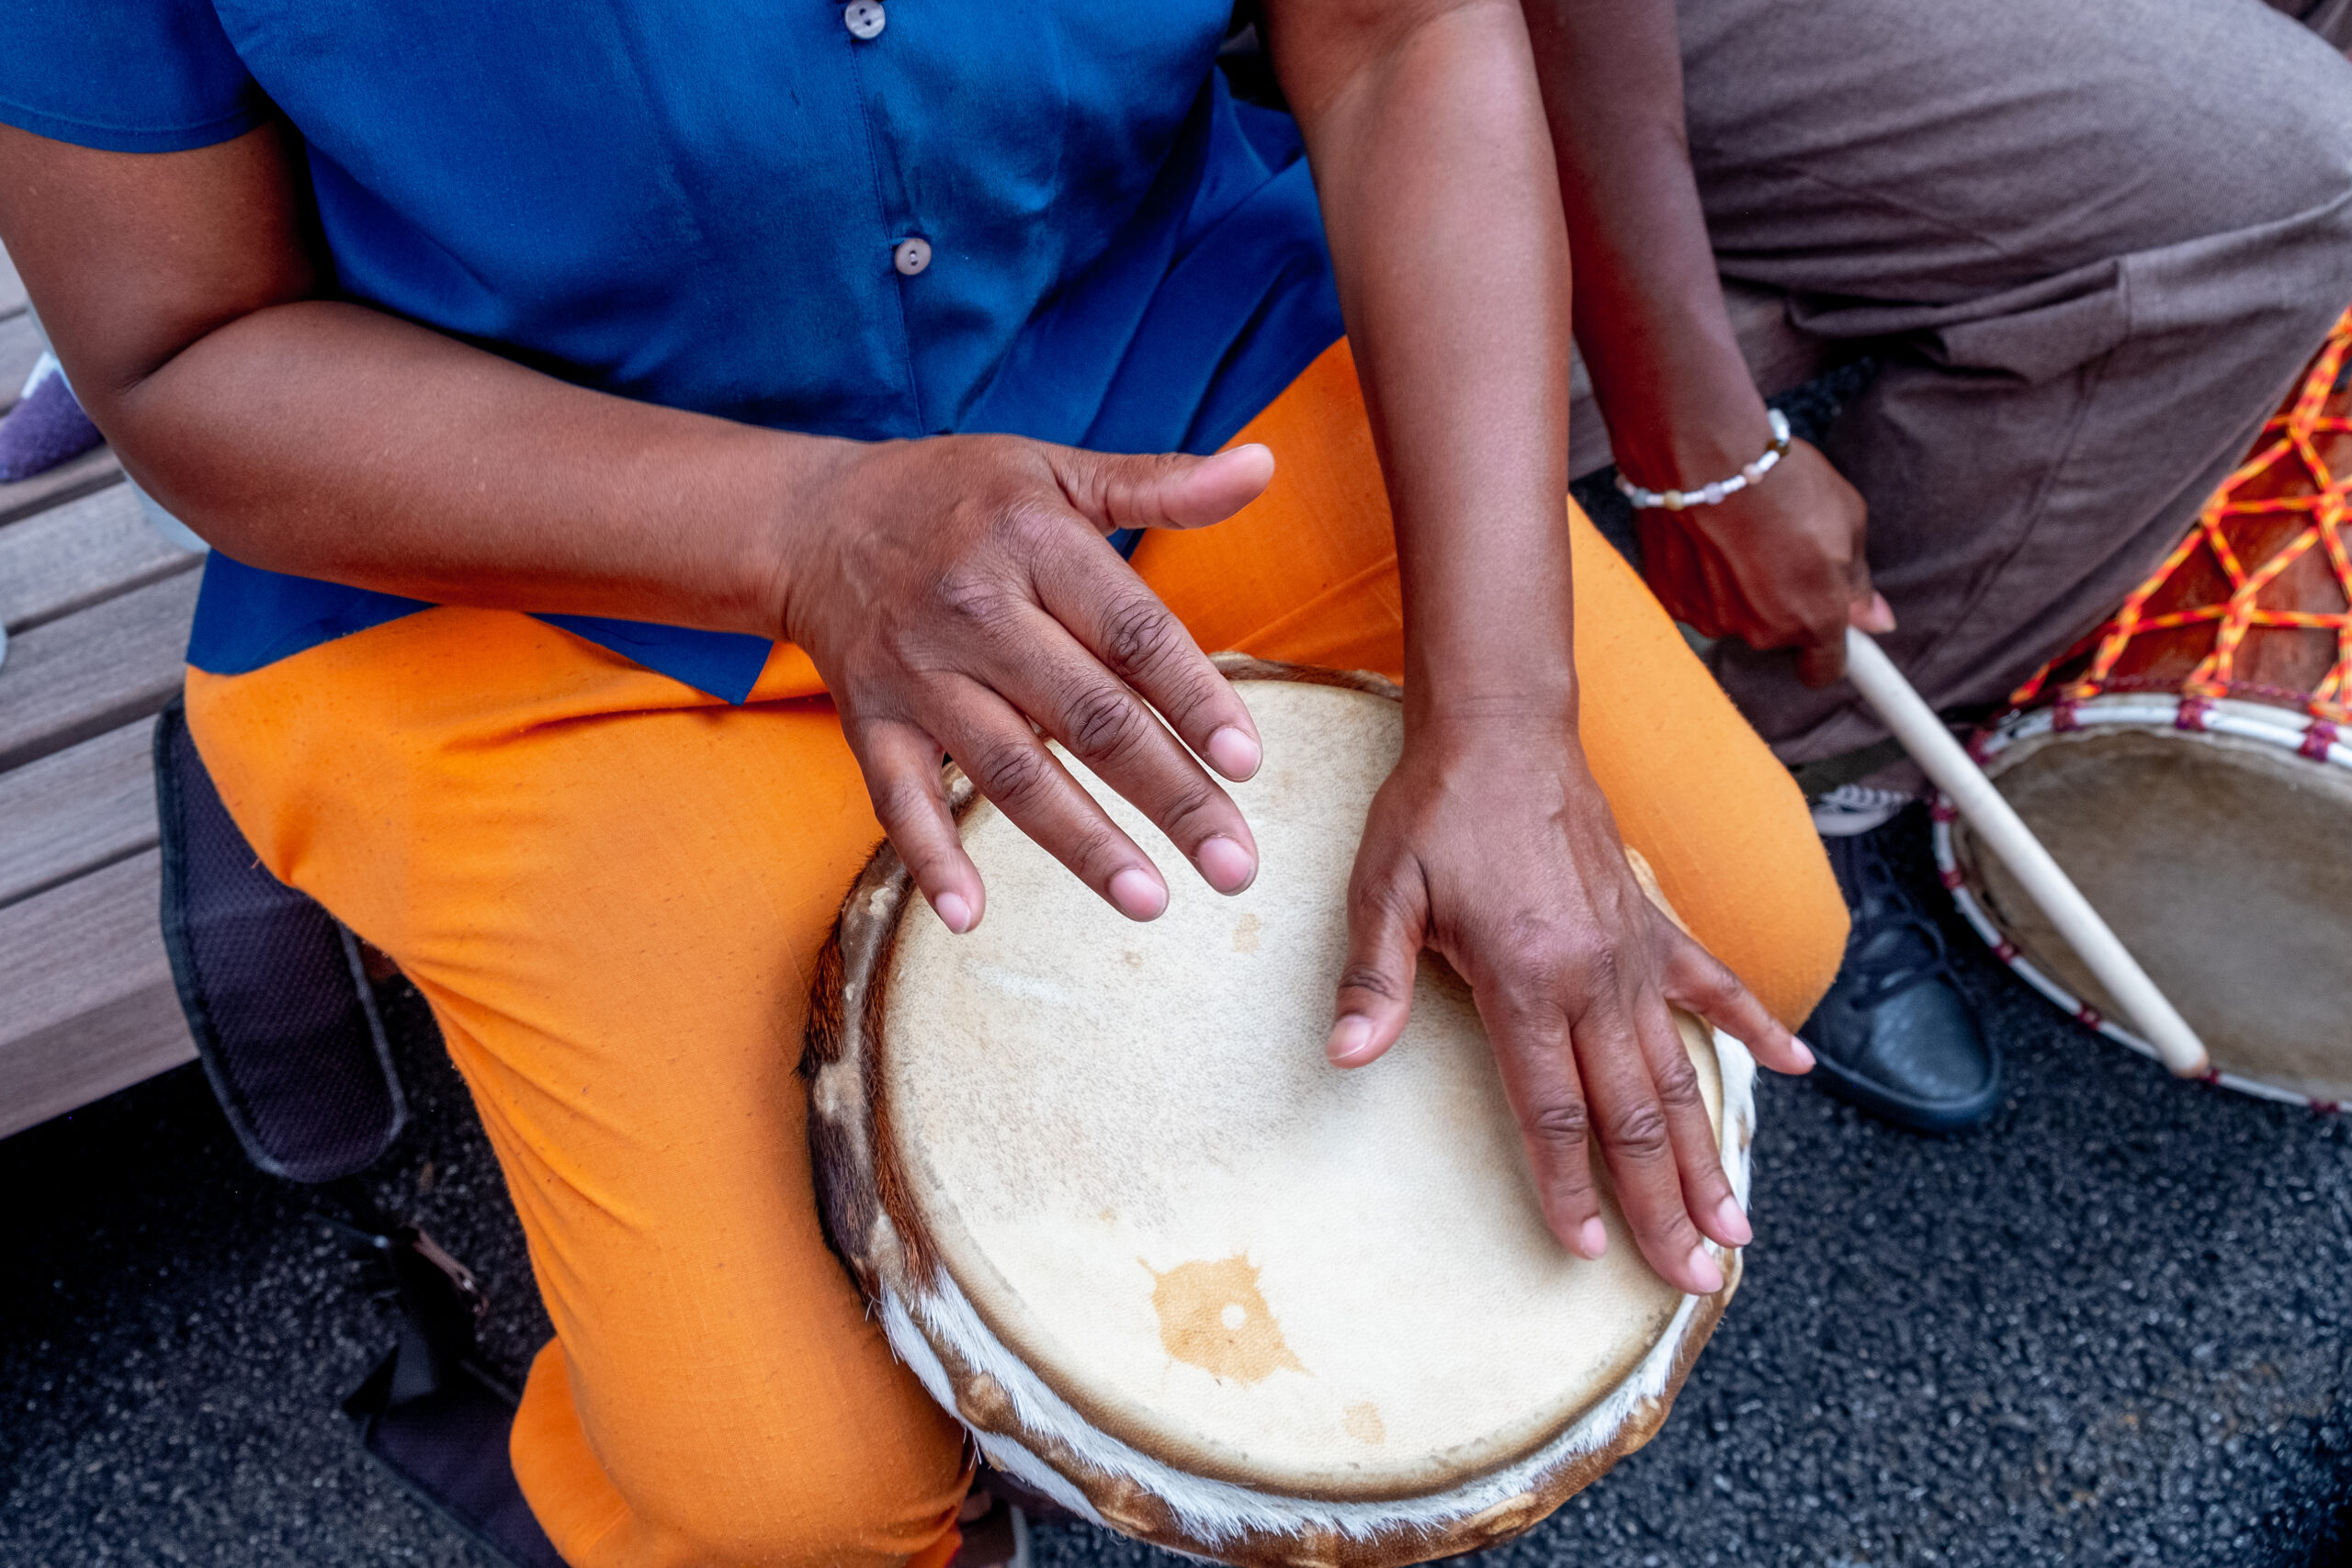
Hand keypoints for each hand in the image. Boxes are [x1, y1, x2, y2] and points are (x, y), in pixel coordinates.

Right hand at [777, 434, 1276, 931]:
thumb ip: (1163, 482)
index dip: (1192, 698)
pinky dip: (929, 858)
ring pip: (1011, 770)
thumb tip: (1263, 465)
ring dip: (1082, 842)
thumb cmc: (962, 497)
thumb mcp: (1058, 470)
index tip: (1249, 762)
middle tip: (1235, 864)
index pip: (1131, 632)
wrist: (817, 519)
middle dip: (1168, 794)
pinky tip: (969, 916)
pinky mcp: (871, 721)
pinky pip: (898, 798)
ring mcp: (918, 673)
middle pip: (1087, 717)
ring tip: (1151, 899)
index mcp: (1033, 543)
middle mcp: (974, 610)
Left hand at [1325, 714, 1813, 1293]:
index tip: (1589, 1251)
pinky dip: (1755, 1025)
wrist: (1502, 727)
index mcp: (1526, 978)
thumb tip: (1345, 1053)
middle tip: (1695, 1278)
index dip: (1569, 1187)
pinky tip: (1795, 1068)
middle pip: (1634, 1114)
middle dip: (1663, 1204)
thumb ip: (1374, 978)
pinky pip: (1713, 983)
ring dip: (1709, 1152)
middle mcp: (1593, 976)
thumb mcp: (1384, 889)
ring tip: (1737, 1225)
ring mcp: (1633, 951)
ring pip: (1679, 1070)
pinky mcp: (1651, 922)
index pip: (1553, 1110)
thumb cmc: (1435, 810)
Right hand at [1635, 436, 1894, 684]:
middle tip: (1779, 547)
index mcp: (1815, 616)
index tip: (1828, 633)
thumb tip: (1874, 621)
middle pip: (1776, 634)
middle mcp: (1762, 631)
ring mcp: (1713, 619)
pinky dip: (1701, 577)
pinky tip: (1706, 537)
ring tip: (1739, 534)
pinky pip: (1696, 599)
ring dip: (1738, 588)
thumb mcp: (1845, 519)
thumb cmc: (1780, 479)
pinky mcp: (1672, 601)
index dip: (1828, 651)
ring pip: (1734, 615)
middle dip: (1781, 601)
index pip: (1824, 670)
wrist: (1702, 453)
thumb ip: (1857, 581)